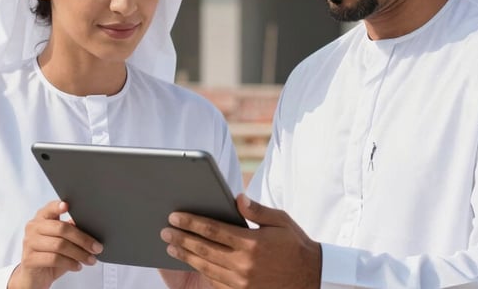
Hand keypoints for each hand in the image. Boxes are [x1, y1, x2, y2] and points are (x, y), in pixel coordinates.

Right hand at [8, 200, 102, 288]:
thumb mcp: (62, 239)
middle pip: (61, 228)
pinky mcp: (29, 259)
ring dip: (79, 254)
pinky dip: (70, 263)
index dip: (58, 206)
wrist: (35, 276)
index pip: (50, 208)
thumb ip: (71, 229)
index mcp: (42, 217)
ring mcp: (29, 243)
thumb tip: (91, 226)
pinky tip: (77, 266)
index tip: (67, 205)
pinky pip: (54, 259)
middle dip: (83, 239)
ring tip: (90, 259)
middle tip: (96, 247)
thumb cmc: (51, 253)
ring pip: (59, 245)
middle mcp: (34, 227)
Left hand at [160, 194, 321, 288]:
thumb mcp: (281, 221)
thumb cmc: (295, 244)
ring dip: (185, 255)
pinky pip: (215, 282)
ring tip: (171, 245)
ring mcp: (242, 281)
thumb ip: (257, 210)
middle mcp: (244, 263)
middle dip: (181, 237)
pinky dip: (200, 271)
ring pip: (206, 266)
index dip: (192, 222)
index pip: (213, 229)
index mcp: (252, 243)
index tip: (175, 215)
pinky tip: (190, 262)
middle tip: (165, 229)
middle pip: (204, 248)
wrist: (312, 278)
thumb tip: (237, 197)